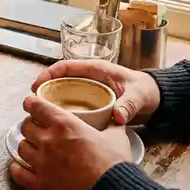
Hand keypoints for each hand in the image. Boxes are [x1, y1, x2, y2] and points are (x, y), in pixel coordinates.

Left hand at [10, 95, 133, 189]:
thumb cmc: (115, 164)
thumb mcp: (116, 137)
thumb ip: (112, 125)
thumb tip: (116, 119)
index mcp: (65, 124)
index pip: (37, 106)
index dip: (31, 103)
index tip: (30, 103)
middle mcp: (48, 141)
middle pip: (26, 126)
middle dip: (30, 125)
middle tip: (35, 128)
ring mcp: (42, 163)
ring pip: (21, 147)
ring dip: (26, 145)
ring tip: (32, 147)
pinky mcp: (40, 185)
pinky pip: (18, 173)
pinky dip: (17, 169)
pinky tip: (20, 167)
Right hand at [32, 59, 160, 124]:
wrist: (156, 99)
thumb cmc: (146, 91)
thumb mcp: (138, 96)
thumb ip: (128, 105)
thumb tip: (117, 117)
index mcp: (97, 69)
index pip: (67, 66)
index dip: (50, 73)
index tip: (37, 85)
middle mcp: (91, 78)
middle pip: (62, 79)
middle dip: (46, 88)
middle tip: (32, 103)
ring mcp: (91, 90)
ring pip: (65, 91)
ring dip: (52, 100)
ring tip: (39, 113)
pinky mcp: (93, 101)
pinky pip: (74, 103)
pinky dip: (63, 109)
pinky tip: (56, 122)